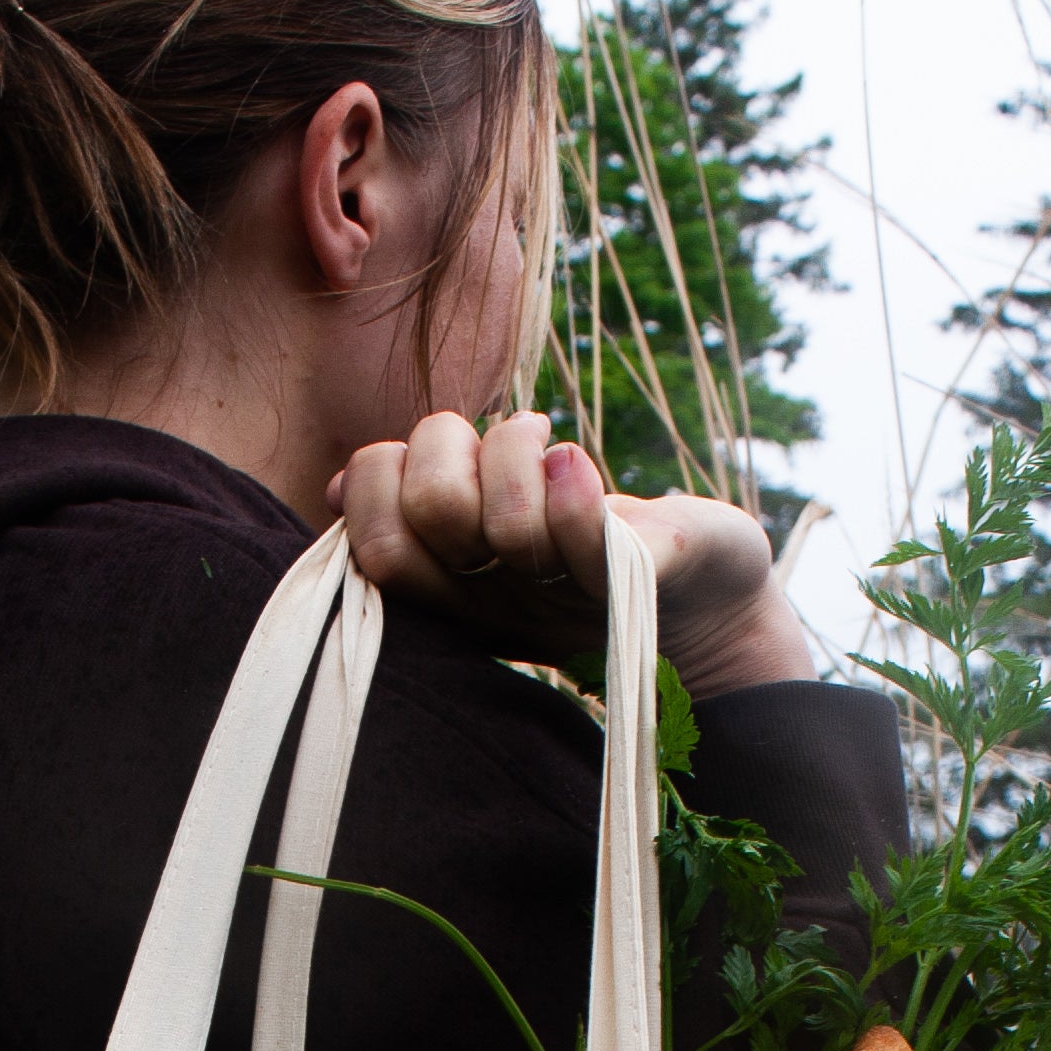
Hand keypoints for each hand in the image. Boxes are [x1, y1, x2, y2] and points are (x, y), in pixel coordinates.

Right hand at [332, 410, 816, 696]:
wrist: (713, 603)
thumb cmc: (593, 547)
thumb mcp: (494, 513)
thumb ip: (421, 497)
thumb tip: (337, 490)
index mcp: (454, 591)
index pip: (372, 540)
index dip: (380, 475)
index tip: (430, 458)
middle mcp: (495, 604)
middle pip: (430, 509)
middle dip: (453, 446)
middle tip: (497, 448)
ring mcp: (558, 601)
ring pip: (502, 515)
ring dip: (520, 449)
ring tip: (552, 454)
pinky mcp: (630, 585)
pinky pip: (579, 527)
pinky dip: (570, 478)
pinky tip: (575, 462)